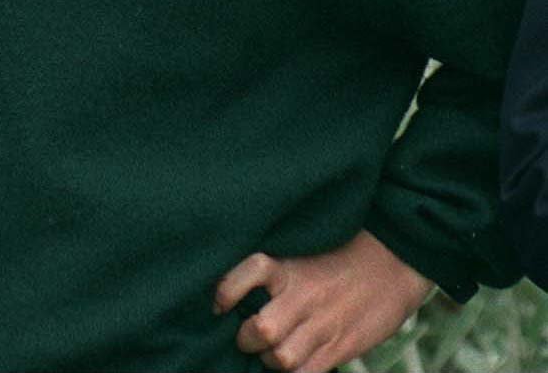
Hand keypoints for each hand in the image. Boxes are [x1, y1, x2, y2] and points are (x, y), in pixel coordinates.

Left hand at [214, 229, 432, 371]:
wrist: (394, 263)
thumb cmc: (340, 256)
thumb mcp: (301, 252)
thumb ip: (274, 272)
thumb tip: (241, 293)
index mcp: (290, 267)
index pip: (250, 271)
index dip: (227, 289)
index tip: (220, 304)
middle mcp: (304, 296)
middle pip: (261, 329)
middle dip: (246, 340)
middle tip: (248, 338)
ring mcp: (324, 325)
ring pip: (282, 359)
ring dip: (270, 361)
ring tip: (271, 354)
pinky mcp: (342, 347)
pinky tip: (293, 367)